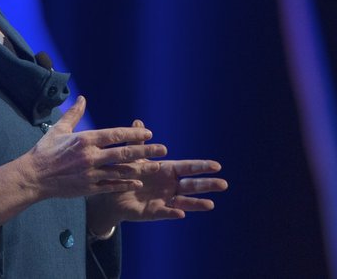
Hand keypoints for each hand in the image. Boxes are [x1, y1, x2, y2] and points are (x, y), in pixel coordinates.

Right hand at [22, 96, 168, 199]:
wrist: (33, 177)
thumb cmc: (45, 151)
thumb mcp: (59, 129)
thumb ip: (74, 114)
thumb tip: (82, 98)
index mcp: (85, 140)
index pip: (115, 135)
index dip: (133, 134)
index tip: (148, 133)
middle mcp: (90, 156)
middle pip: (123, 152)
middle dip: (145, 151)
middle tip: (162, 149)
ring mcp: (90, 173)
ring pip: (121, 171)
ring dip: (140, 168)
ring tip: (156, 166)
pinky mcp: (88, 187)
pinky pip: (112, 186)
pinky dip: (126, 183)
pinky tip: (138, 181)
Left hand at [86, 119, 227, 234]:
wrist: (112, 194)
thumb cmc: (126, 173)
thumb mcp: (132, 157)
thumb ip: (137, 143)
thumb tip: (137, 122)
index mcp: (167, 170)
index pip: (188, 168)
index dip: (202, 167)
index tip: (217, 166)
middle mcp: (170, 186)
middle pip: (191, 185)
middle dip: (207, 184)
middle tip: (224, 184)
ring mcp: (165, 200)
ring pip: (184, 202)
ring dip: (197, 203)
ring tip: (211, 204)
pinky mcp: (155, 212)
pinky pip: (165, 213)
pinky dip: (173, 213)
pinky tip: (181, 214)